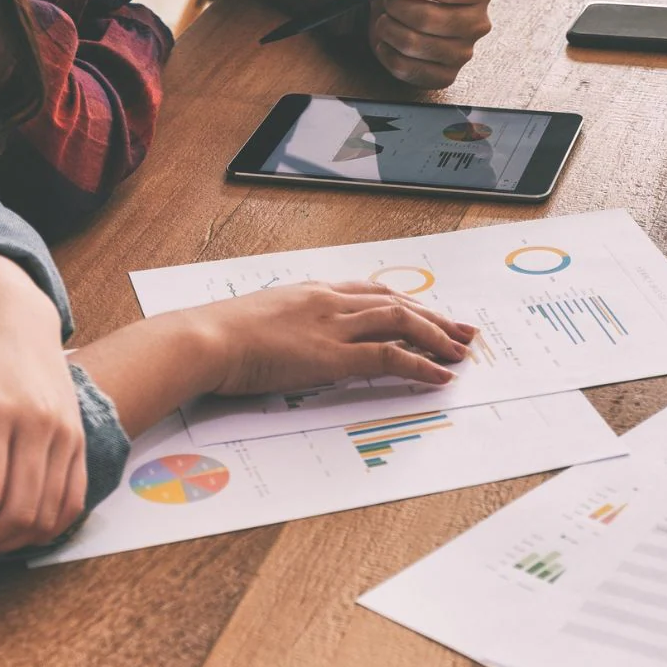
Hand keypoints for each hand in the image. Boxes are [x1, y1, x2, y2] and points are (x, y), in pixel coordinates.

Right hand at [192, 280, 479, 395]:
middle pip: (396, 302)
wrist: (202, 339)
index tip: (428, 313)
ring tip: (462, 351)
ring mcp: (333, 327)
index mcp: (312, 292)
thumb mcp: (256, 322)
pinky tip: (440, 374)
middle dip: (434, 317)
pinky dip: (420, 365)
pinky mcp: (333, 356)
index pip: (372, 292)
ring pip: (402, 323)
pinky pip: (389, 357)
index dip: (405, 302)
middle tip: (463, 331)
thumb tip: (286, 343)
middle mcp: (330, 302)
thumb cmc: (217, 336)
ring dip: (437, 337)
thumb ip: (282, 327)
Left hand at [365, 0, 492, 87]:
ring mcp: (464, 53)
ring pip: (417, 45)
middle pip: (432, 19)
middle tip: (385, 1)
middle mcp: (479, 23)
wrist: (412, 18)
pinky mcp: (446, 76)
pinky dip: (388, 53)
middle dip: (398, 8)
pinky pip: (409, 68)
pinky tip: (387, 41)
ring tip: (384, 19)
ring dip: (389, 30)